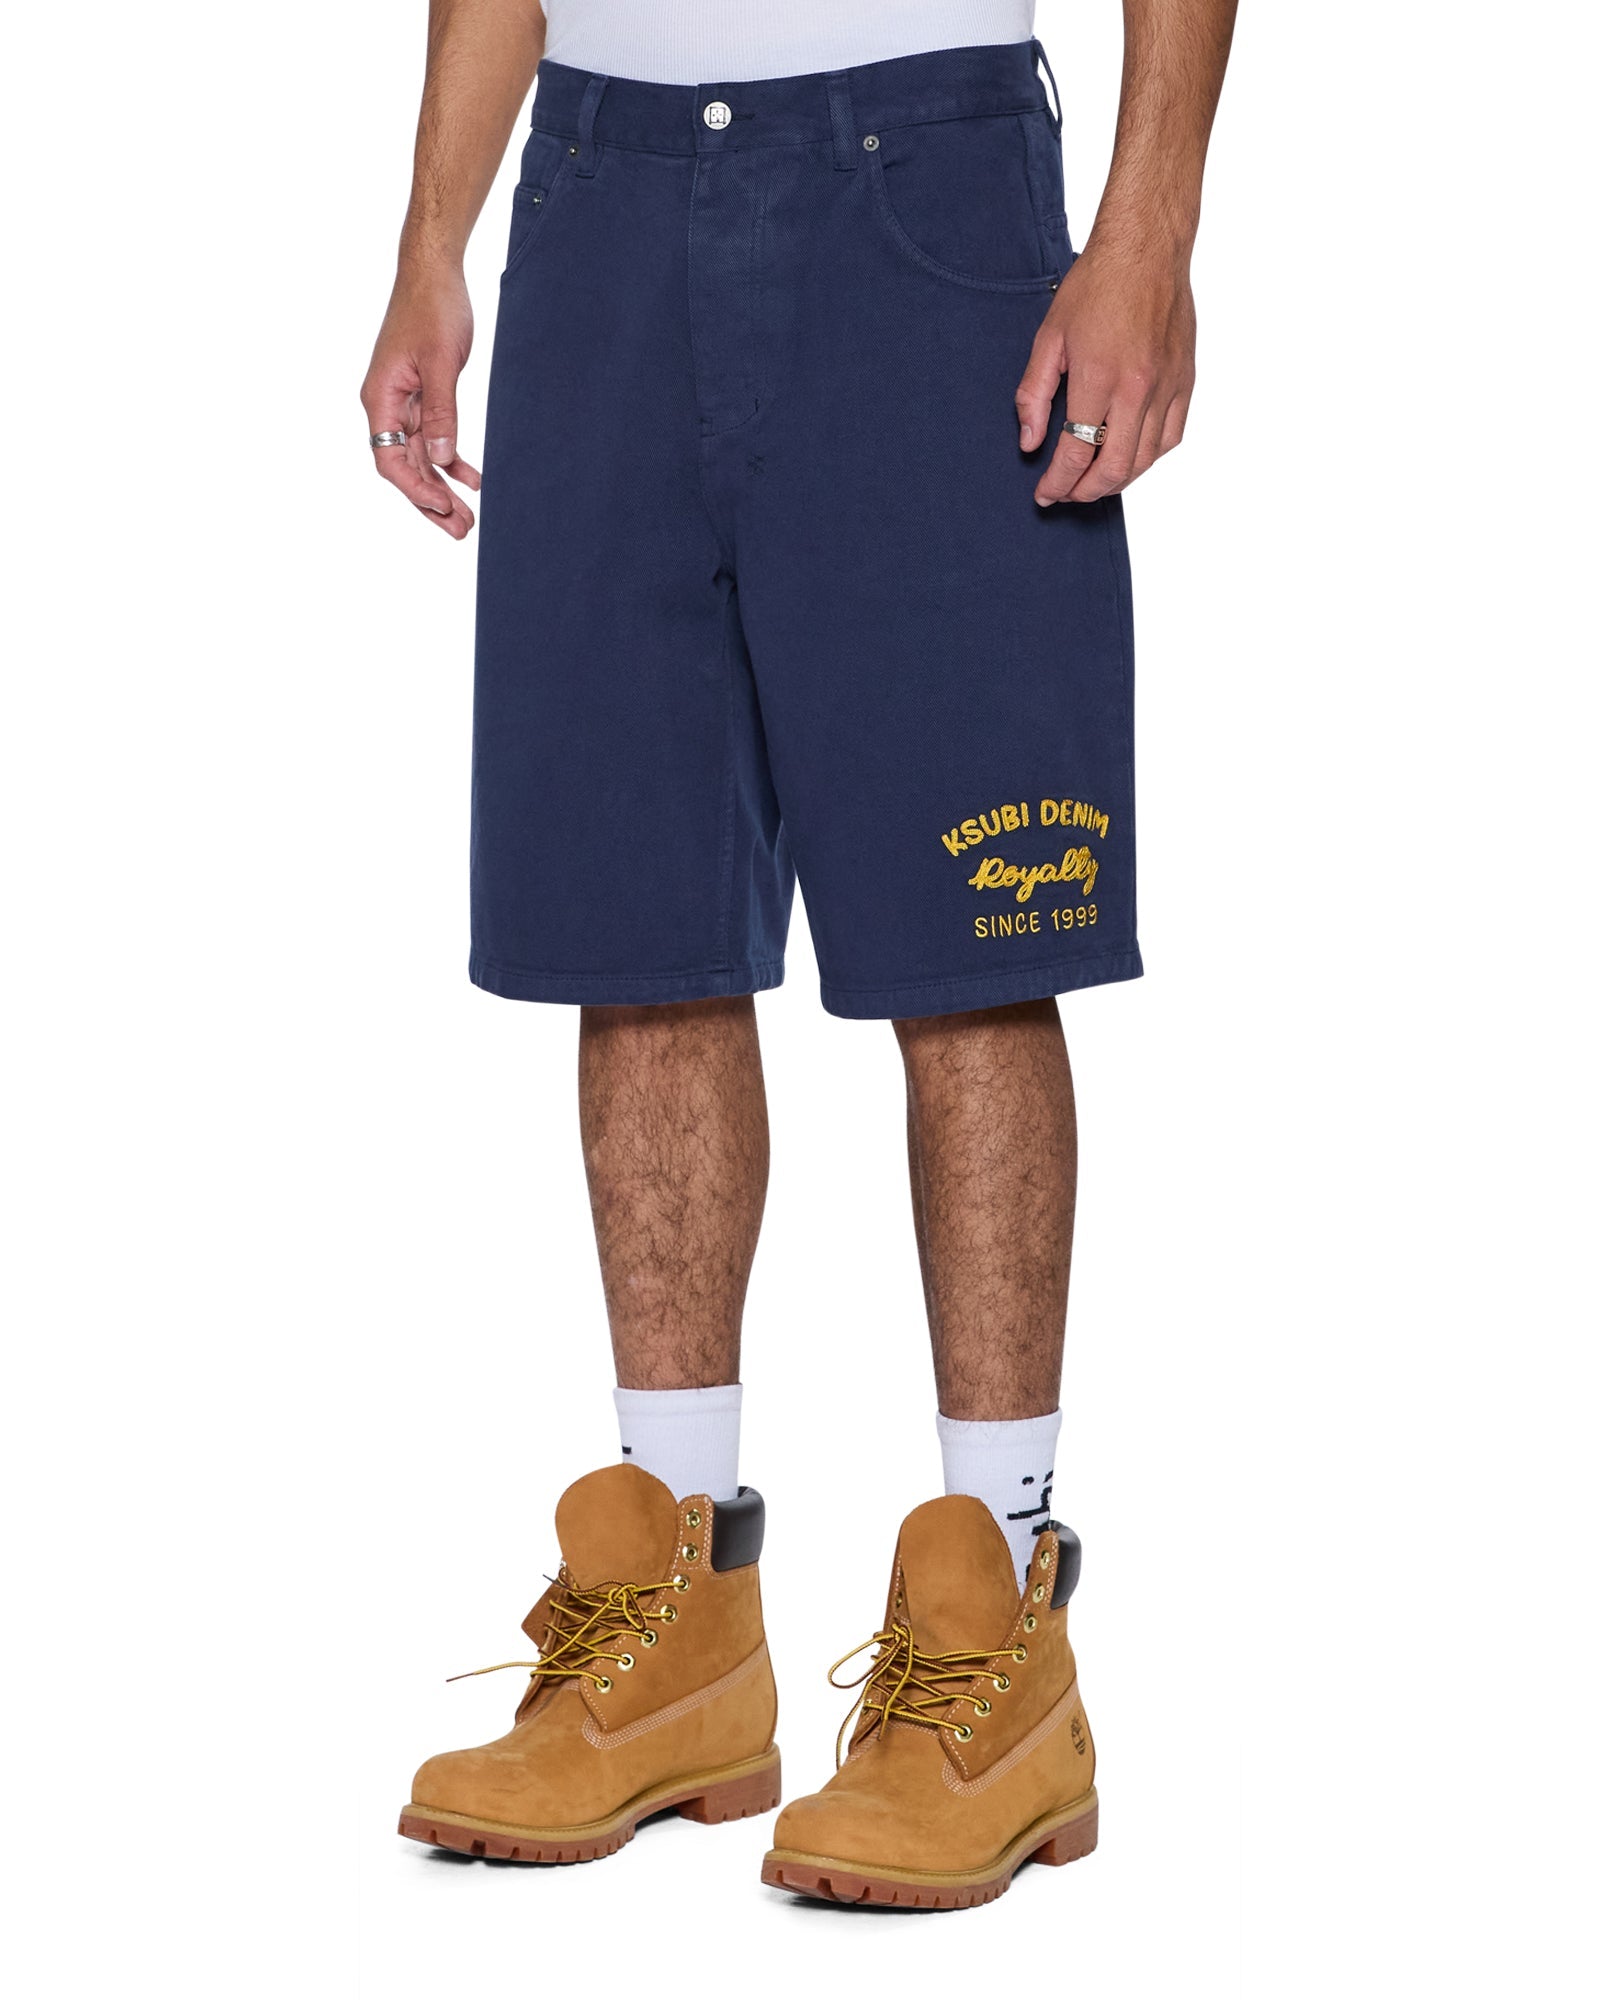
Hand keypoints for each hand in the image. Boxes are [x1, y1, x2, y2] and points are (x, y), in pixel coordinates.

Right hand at [360, 263, 480, 538]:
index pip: (390, 459)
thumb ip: (441, 412)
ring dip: (443, 487)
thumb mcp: (441, 362)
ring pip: (420, 457)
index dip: (415, 490)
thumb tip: (441, 458)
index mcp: (380, 397)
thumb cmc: (433, 307)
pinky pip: (433, 437)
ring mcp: (403, 401)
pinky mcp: (421, 395)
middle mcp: (386, 404)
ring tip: (468, 518)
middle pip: (405, 467)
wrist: (433, 271)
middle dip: (432, 501)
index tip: (443, 509)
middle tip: (462, 530)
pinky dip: (451, 459)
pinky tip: (472, 479)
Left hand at [1015, 241, 1196, 505]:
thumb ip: (1034, 394)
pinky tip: (1129, 458)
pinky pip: (1171, 438)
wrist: (1146, 250)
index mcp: (1098, 377)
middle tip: (1067, 494)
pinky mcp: (1185, 381)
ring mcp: (1166, 386)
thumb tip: (1029, 442)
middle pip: (1114, 468)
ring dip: (1116, 480)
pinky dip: (1148, 458)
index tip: (1045, 494)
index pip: (1076, 453)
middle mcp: (1137, 388)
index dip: (1057, 483)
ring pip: (1144, 460)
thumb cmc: (1096, 286)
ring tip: (1093, 481)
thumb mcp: (1049, 338)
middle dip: (1086, 492)